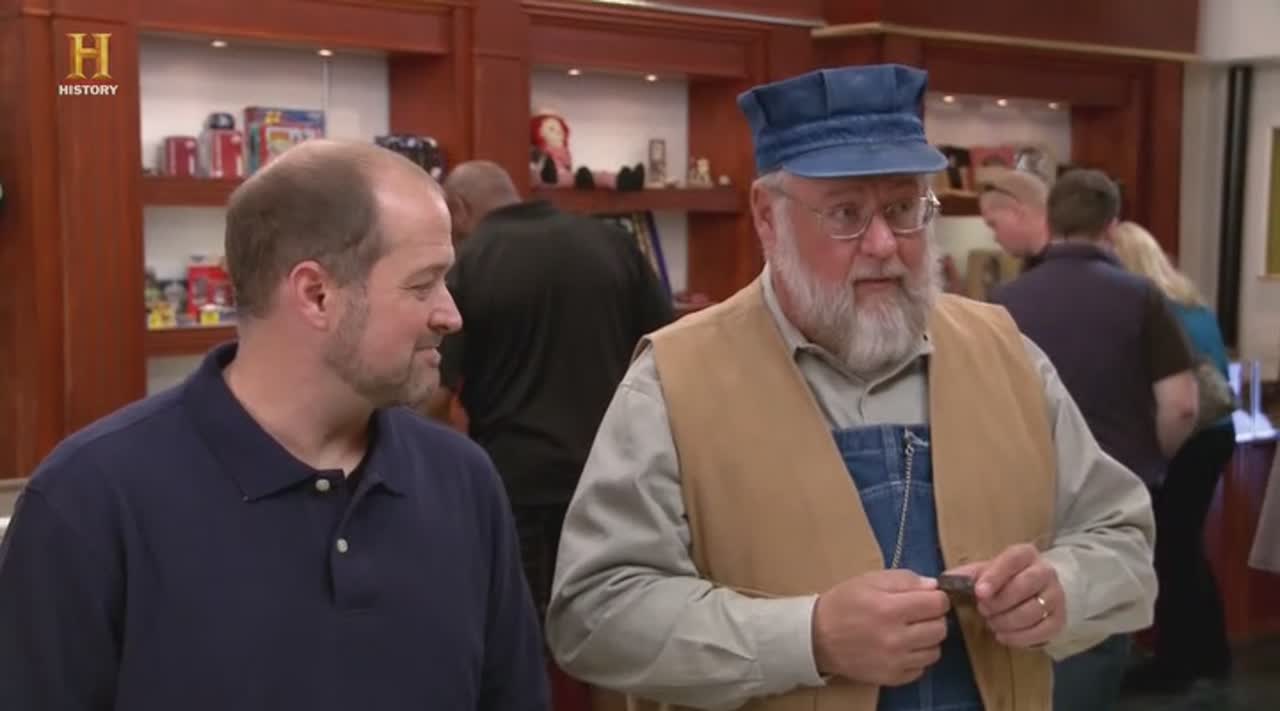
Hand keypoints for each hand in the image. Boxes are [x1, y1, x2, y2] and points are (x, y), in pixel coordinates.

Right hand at [811, 570, 949, 685]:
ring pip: (935, 651)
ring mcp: (895, 661)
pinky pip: (921, 669)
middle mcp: (896, 638)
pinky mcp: (892, 677)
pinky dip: (916, 658)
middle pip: (940, 628)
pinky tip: (901, 648)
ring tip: (909, 632)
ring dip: (927, 639)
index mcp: (890, 608)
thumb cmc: (843, 604)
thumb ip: (905, 580)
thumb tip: (934, 587)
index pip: (938, 603)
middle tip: (916, 614)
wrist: (817, 637)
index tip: (927, 598)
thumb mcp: (870, 580)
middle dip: (932, 618)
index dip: (936, 597)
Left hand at [945, 543, 1064, 647]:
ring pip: (1033, 610)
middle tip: (983, 611)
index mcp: (1025, 554)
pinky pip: (1043, 631)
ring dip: (1007, 621)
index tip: (979, 593)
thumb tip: (946, 580)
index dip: (995, 576)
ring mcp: (1056, 596)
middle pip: (1025, 586)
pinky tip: (1003, 636)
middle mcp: (1045, 572)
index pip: (1012, 560)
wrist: (1037, 591)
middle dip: (1000, 602)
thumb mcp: (986, 571)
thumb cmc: (1005, 579)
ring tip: (992, 623)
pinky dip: (1020, 637)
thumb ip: (967, 574)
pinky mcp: (1060, 619)